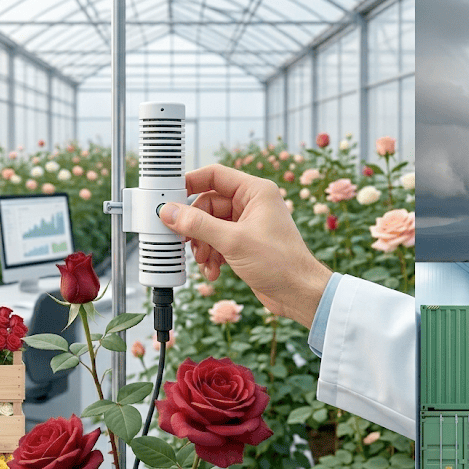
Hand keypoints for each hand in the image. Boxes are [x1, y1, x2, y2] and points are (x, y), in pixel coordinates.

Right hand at [158, 164, 332, 327]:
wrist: (299, 293)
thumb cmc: (279, 263)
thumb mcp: (233, 241)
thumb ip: (198, 225)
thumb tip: (168, 211)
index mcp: (255, 192)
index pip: (214, 176)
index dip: (190, 183)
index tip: (169, 196)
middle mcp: (252, 204)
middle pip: (208, 205)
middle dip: (196, 228)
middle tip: (187, 243)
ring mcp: (248, 224)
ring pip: (210, 226)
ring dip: (203, 246)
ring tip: (206, 263)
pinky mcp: (245, 243)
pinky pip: (218, 242)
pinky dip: (212, 256)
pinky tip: (214, 271)